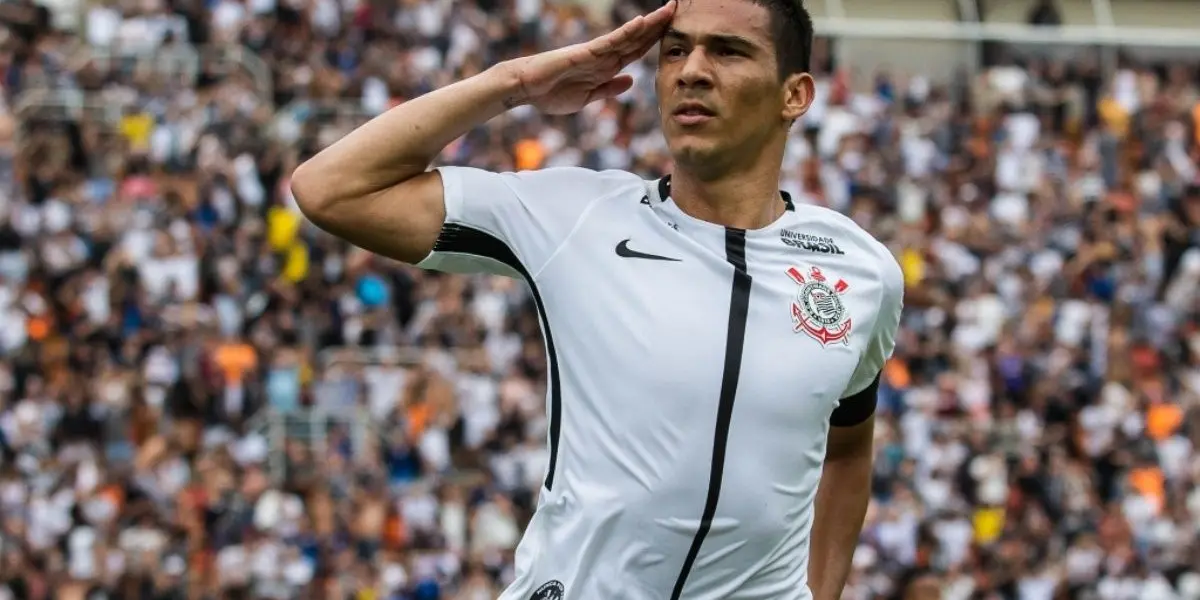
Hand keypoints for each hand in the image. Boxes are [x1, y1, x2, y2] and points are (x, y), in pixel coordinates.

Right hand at [505, 1, 675, 114]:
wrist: (527, 90)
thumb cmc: (552, 94)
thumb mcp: (588, 97)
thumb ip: (609, 88)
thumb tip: (631, 80)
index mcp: (606, 68)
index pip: (637, 52)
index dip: (655, 41)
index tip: (675, 31)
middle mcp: (604, 57)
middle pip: (638, 39)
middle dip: (659, 25)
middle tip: (679, 8)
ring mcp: (596, 53)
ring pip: (629, 36)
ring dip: (650, 23)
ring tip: (670, 9)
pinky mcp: (585, 53)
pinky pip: (610, 41)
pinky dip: (627, 32)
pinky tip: (642, 22)